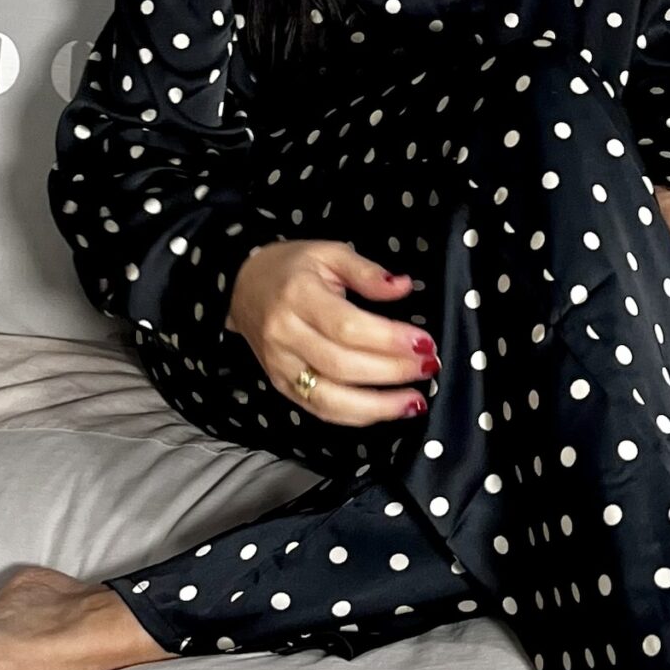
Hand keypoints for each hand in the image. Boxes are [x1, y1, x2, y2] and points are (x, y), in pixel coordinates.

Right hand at [226, 239, 436, 425]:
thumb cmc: (290, 268)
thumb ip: (367, 271)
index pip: (348, 326)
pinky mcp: (282, 386)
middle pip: (343, 365)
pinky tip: (387, 410)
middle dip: (392, 371)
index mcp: (298, 297)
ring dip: (378, 406)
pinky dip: (357, 416)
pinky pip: (321, 410)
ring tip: (414, 401)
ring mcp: (281, 367)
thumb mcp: (329, 253)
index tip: (424, 342)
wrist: (241, 286)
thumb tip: (403, 287)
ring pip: (330, 399)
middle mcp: (285, 336)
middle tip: (428, 366)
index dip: (389, 339)